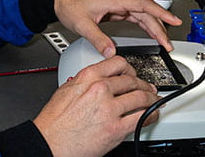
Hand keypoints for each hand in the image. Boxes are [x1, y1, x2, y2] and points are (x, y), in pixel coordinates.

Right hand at [34, 56, 159, 156]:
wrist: (50, 142)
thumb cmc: (54, 121)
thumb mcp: (66, 90)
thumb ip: (84, 82)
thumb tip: (95, 81)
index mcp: (87, 77)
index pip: (117, 63)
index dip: (129, 67)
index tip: (132, 72)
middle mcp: (100, 90)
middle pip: (131, 80)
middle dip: (143, 84)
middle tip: (147, 87)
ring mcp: (109, 109)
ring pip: (140, 97)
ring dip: (151, 98)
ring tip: (154, 100)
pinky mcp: (116, 129)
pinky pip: (142, 118)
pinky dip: (152, 115)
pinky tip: (153, 114)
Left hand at [54, 0, 181, 57]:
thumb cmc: (69, 5)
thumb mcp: (82, 24)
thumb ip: (97, 38)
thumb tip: (111, 51)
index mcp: (114, 0)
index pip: (143, 5)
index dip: (161, 13)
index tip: (173, 20)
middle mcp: (118, 0)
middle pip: (146, 13)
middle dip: (160, 28)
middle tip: (169, 44)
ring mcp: (118, 4)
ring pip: (142, 15)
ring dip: (154, 28)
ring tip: (164, 43)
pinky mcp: (115, 9)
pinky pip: (135, 17)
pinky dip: (145, 26)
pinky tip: (151, 34)